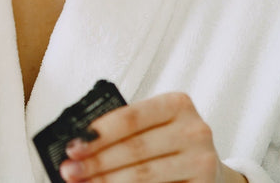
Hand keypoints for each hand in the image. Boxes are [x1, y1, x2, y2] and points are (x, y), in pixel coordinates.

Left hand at [59, 93, 247, 182]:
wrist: (210, 168)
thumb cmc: (169, 142)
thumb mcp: (153, 125)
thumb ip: (123, 130)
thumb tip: (79, 145)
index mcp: (176, 104)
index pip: (131, 117)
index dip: (99, 133)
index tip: (72, 146)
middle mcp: (194, 130)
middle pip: (135, 149)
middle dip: (96, 162)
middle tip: (69, 170)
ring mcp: (203, 161)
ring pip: (145, 175)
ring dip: (108, 182)